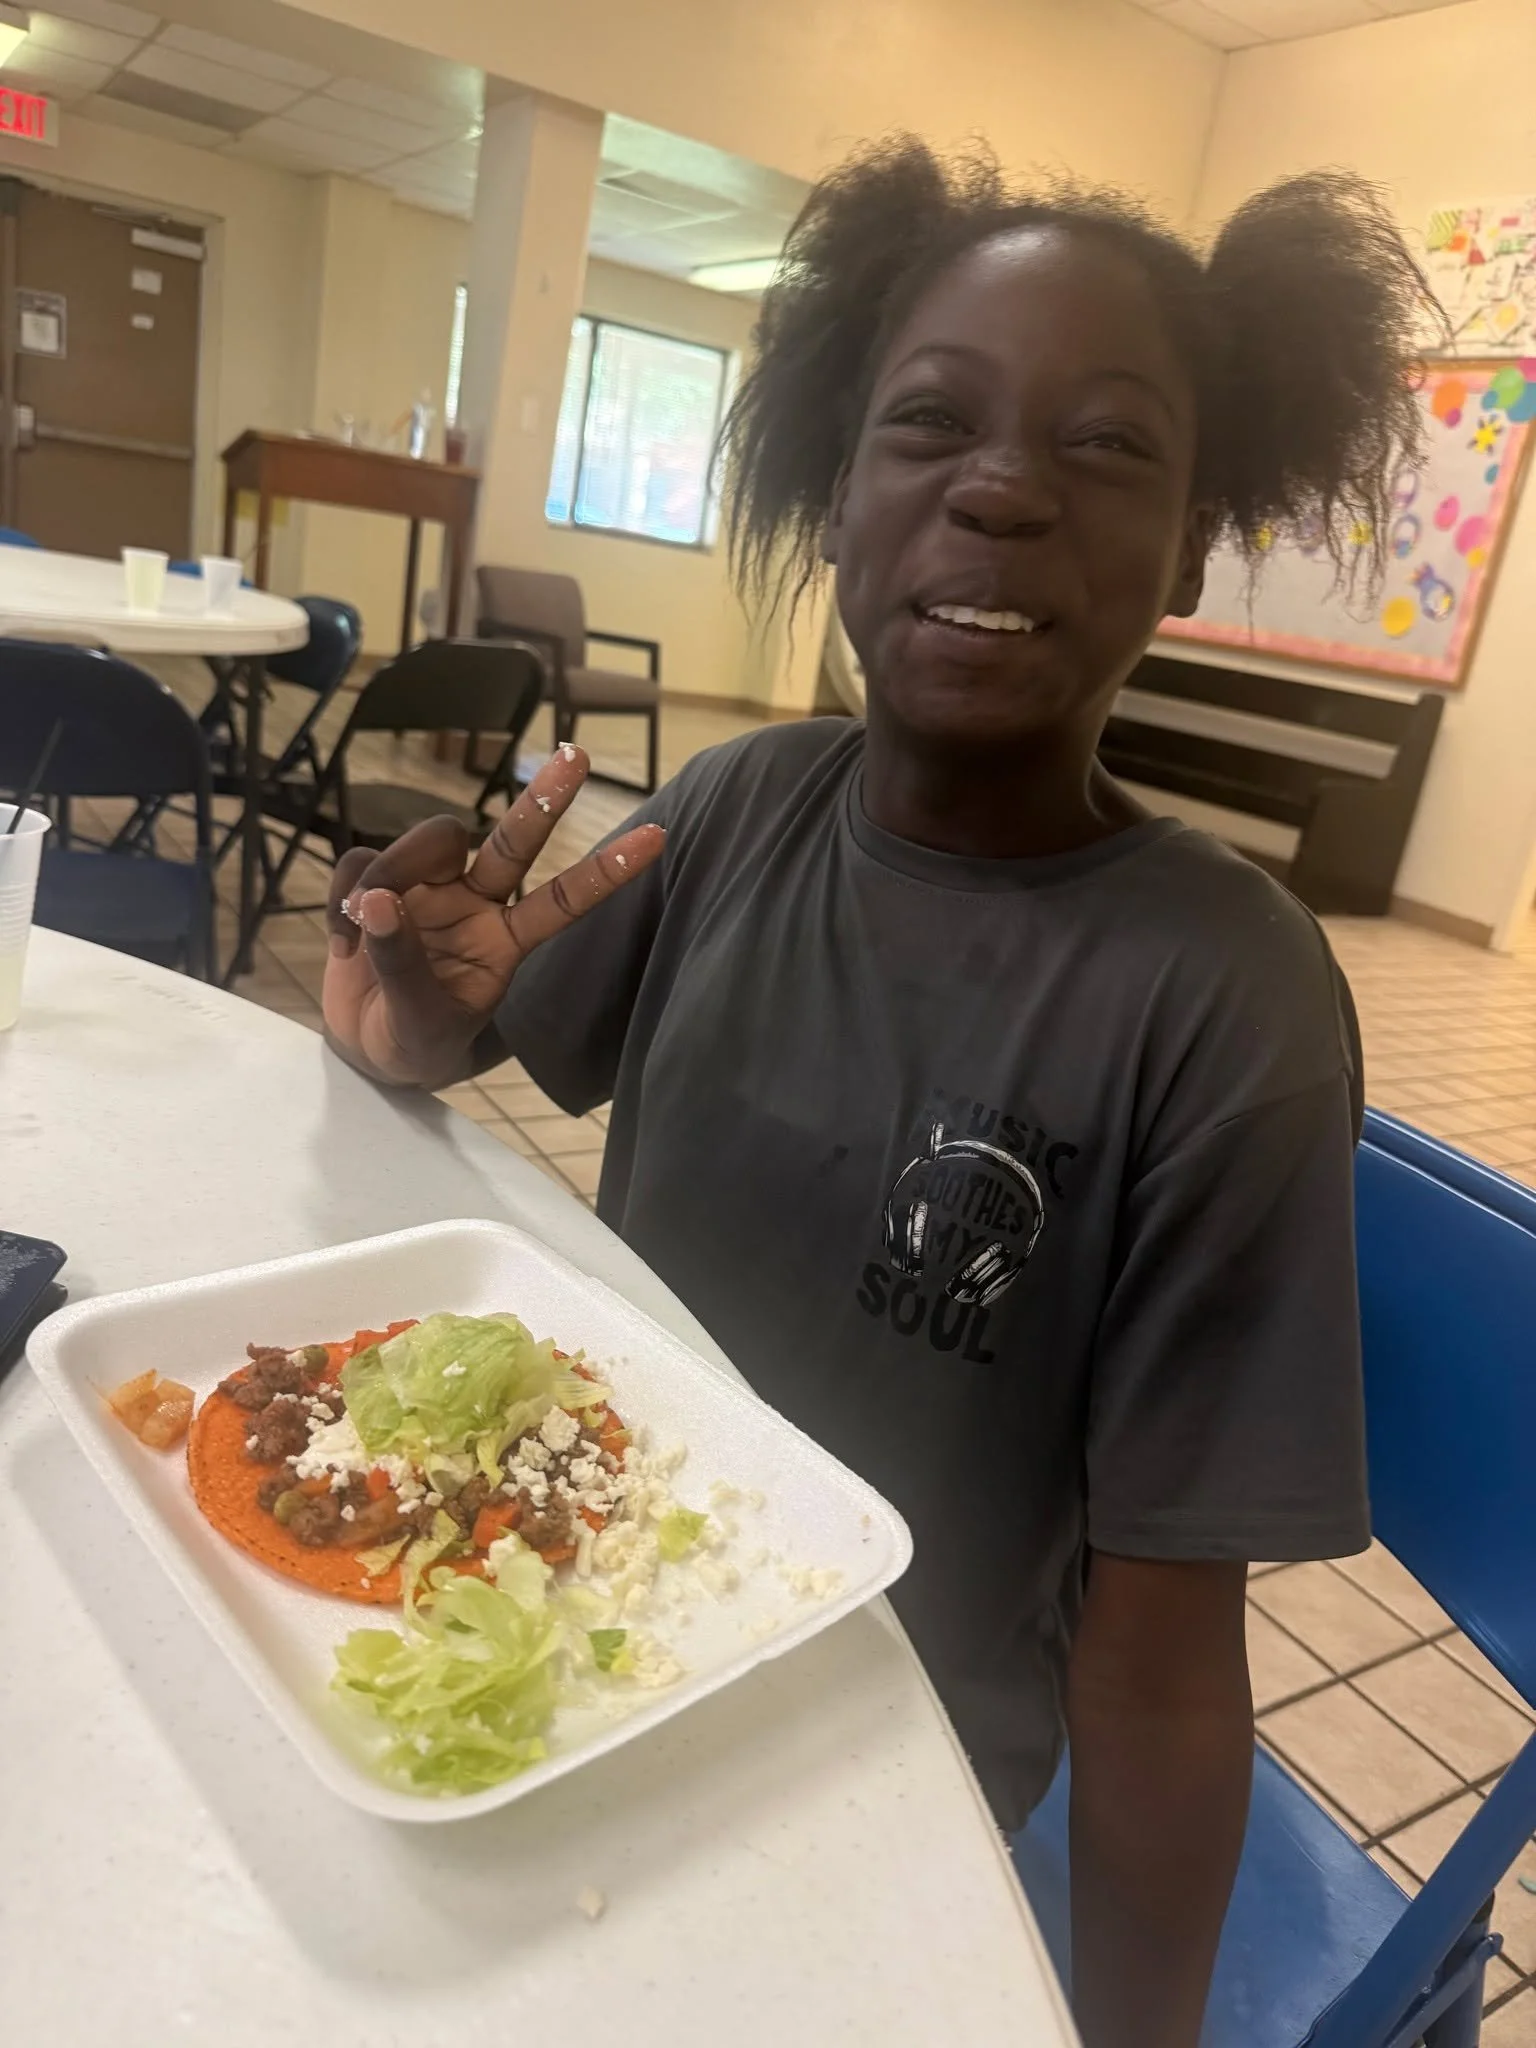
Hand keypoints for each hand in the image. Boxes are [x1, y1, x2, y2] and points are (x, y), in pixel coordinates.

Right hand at [322, 745, 663, 1087]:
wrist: (366, 1049)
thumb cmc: (414, 1041)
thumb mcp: (417, 1021)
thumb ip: (401, 966)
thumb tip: (375, 902)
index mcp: (506, 941)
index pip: (564, 900)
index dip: (607, 870)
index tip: (657, 837)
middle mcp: (477, 903)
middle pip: (515, 840)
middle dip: (544, 800)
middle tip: (578, 757)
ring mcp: (431, 889)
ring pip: (431, 839)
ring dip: (391, 870)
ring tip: (359, 927)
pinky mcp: (380, 885)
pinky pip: (362, 863)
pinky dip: (344, 896)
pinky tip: (342, 946)